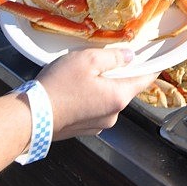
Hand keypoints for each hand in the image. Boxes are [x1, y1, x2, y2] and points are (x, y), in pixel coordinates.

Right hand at [37, 48, 157, 139]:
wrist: (31, 117)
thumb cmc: (59, 86)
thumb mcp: (87, 60)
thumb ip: (113, 56)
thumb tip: (130, 56)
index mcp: (118, 97)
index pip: (145, 79)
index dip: (150, 66)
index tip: (154, 57)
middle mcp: (113, 114)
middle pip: (125, 88)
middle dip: (118, 74)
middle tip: (102, 60)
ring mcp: (99, 124)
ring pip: (109, 98)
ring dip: (102, 86)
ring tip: (82, 76)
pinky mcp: (85, 129)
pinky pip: (96, 108)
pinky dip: (91, 98)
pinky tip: (75, 90)